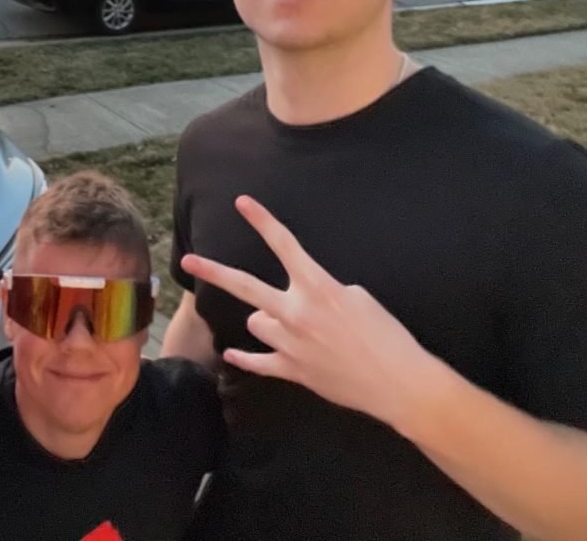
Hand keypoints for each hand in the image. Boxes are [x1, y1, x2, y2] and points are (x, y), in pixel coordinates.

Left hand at [180, 195, 444, 430]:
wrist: (397, 383)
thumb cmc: (386, 334)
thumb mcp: (358, 297)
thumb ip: (322, 290)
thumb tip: (302, 296)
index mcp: (317, 287)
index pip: (284, 244)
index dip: (262, 220)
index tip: (242, 202)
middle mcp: (296, 312)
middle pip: (245, 286)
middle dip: (214, 271)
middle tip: (189, 261)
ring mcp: (290, 344)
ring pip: (255, 322)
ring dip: (266, 320)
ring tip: (292, 327)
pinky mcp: (291, 371)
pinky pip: (256, 361)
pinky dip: (246, 357)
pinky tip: (232, 353)